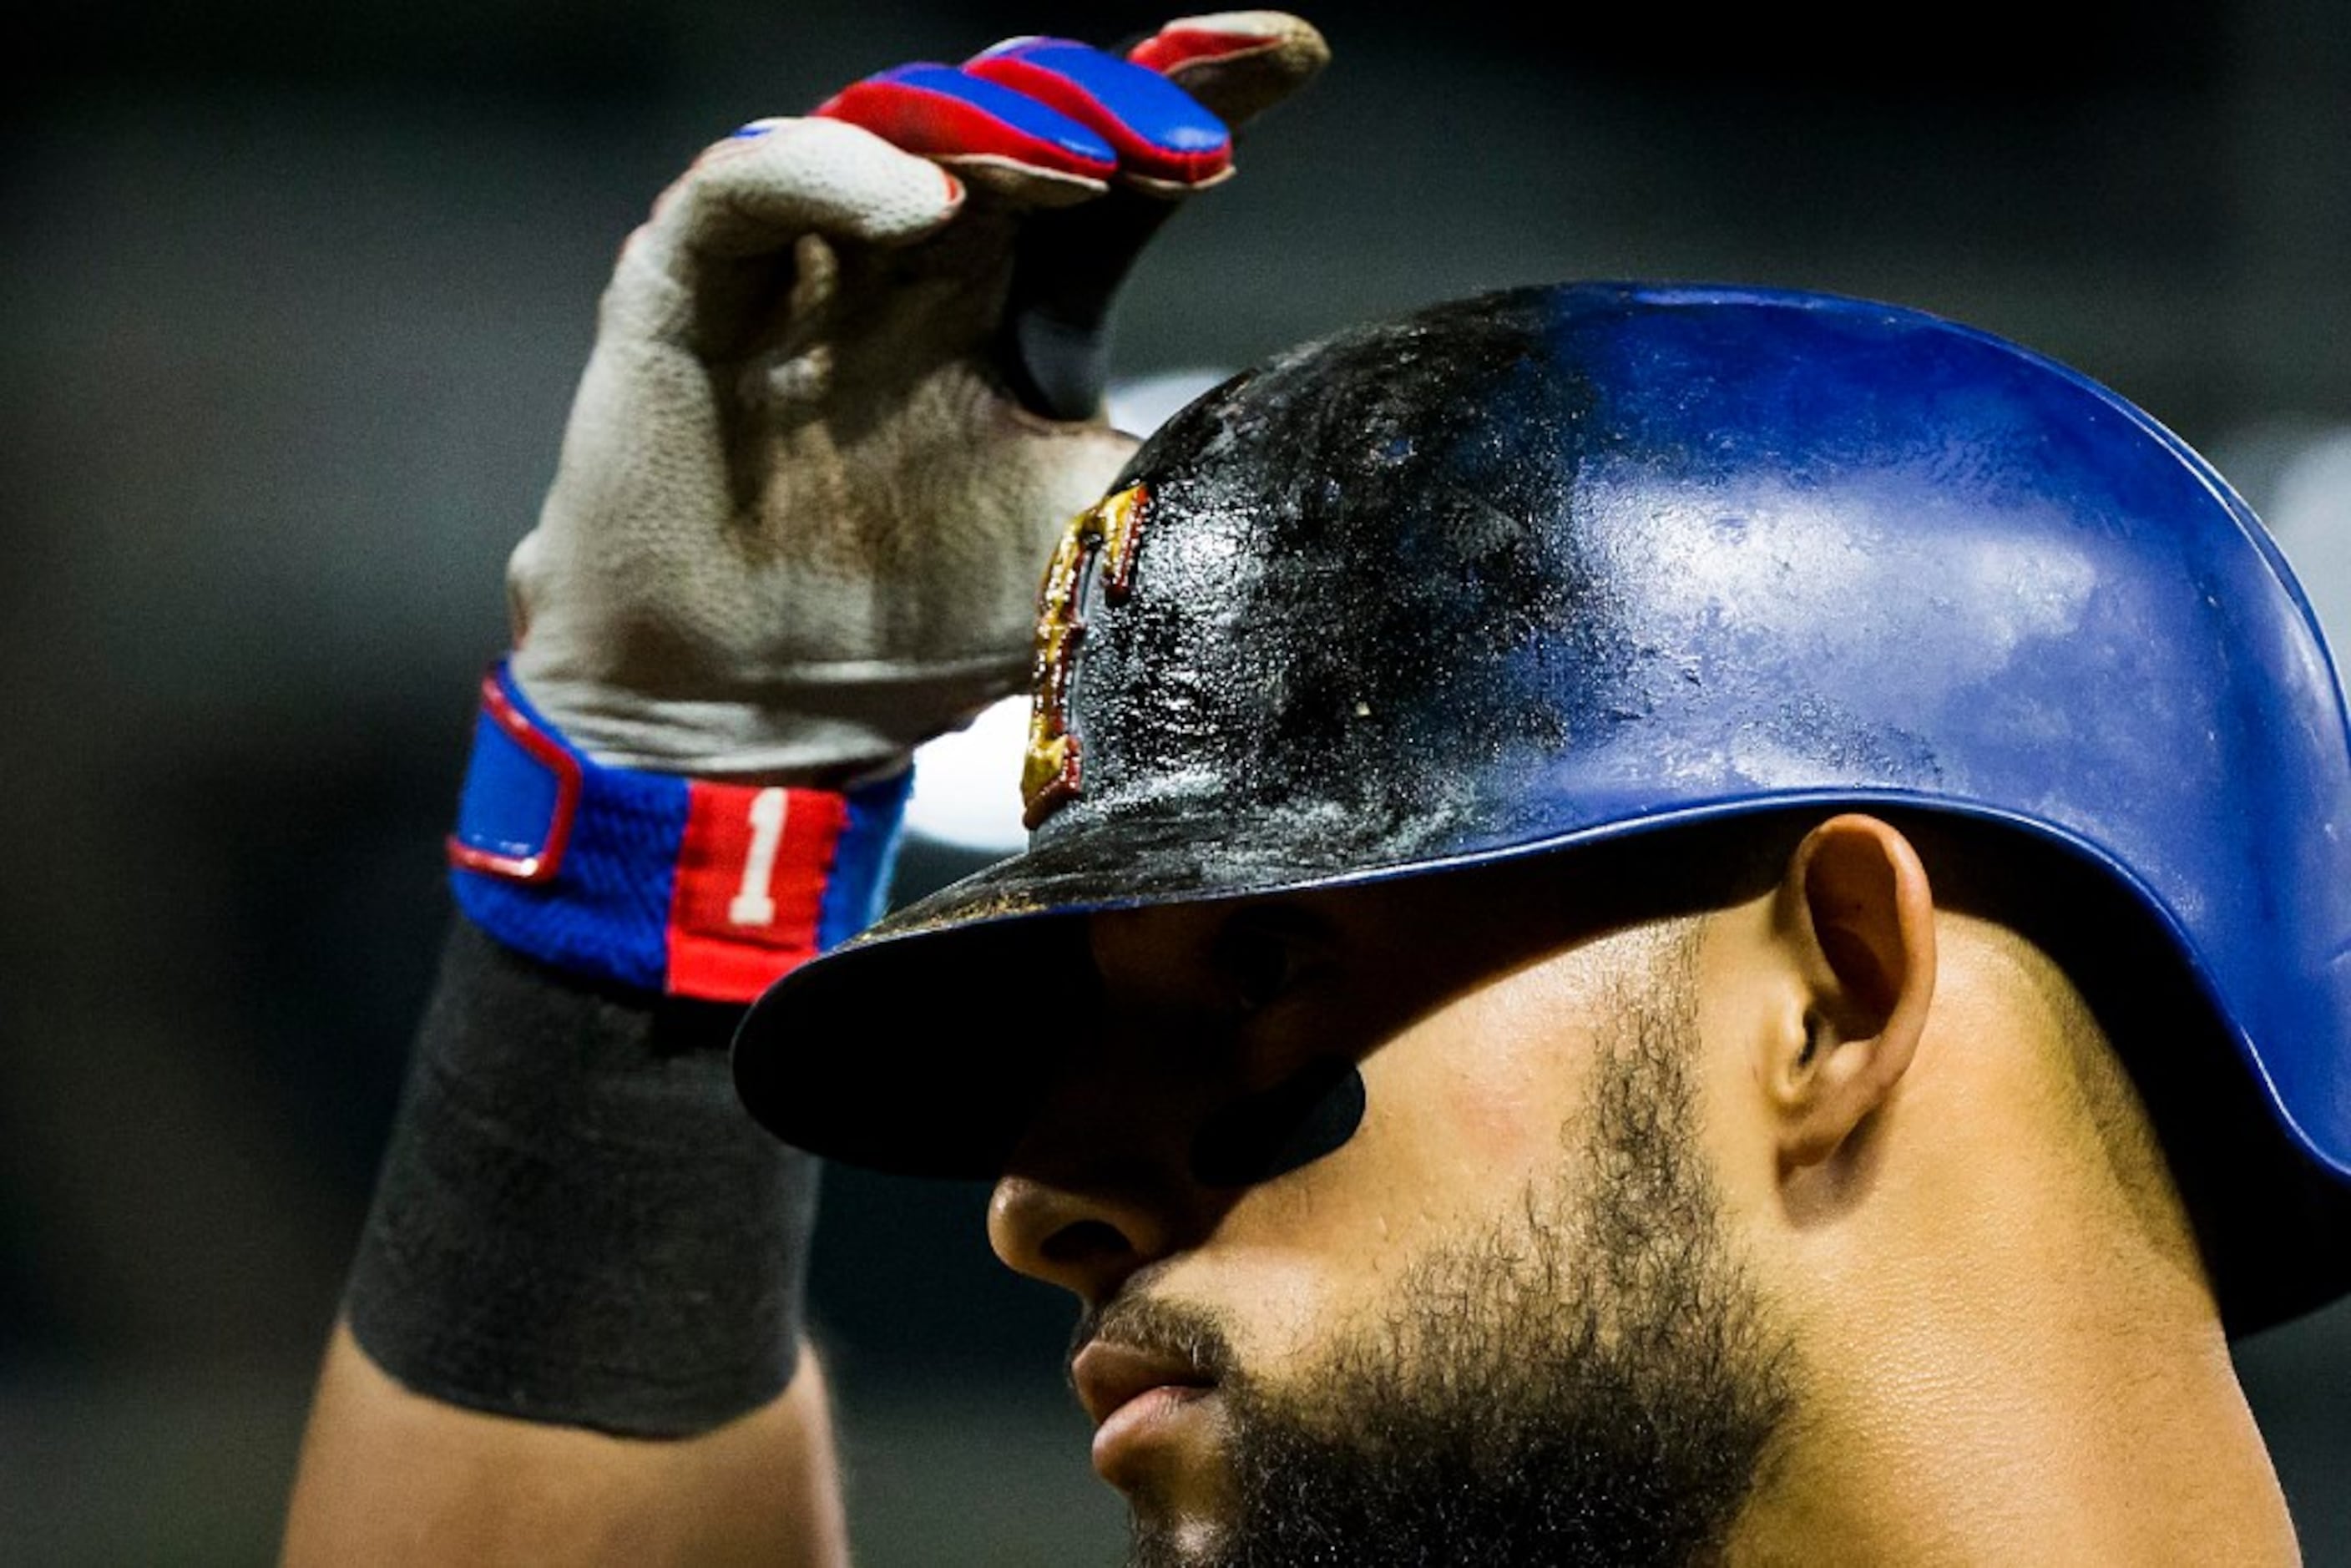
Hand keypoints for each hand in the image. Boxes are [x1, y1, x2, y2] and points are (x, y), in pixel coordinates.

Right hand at [505, 15, 1328, 781]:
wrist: (747, 718)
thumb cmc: (912, 632)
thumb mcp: (1083, 540)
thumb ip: (1183, 464)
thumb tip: (1336, 438)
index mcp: (1012, 299)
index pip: (1114, 168)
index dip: (1194, 91)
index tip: (1292, 54)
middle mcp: (914, 253)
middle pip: (1017, 119)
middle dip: (1109, 104)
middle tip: (1193, 139)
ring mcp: (805, 256)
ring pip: (895, 123)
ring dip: (993, 126)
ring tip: (1080, 165)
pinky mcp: (692, 277)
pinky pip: (752, 183)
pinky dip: (835, 172)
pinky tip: (924, 206)